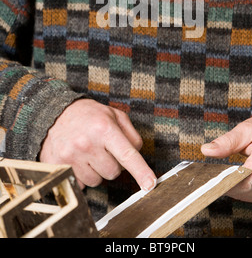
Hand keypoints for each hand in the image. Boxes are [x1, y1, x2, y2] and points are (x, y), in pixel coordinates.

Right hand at [39, 99, 156, 190]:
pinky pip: (80, 183)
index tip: (149, 184)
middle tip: (102, 149)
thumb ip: (131, 134)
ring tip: (88, 153)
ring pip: (97, 181)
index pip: (127, 155)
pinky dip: (81, 175)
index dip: (141, 171)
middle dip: (112, 164)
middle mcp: (87, 143)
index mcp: (104, 128)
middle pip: (113, 172)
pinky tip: (78, 160)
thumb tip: (137, 155)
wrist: (56, 113)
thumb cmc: (89, 115)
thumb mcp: (114, 115)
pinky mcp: (59, 165)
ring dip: (96, 171)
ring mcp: (71, 156)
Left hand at [201, 115, 251, 202]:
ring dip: (233, 187)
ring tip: (224, 174)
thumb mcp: (246, 129)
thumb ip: (227, 141)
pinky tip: (237, 178)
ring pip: (246, 194)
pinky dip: (241, 189)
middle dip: (226, 183)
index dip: (228, 181)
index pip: (247, 177)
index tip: (211, 179)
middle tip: (211, 175)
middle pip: (245, 188)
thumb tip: (207, 150)